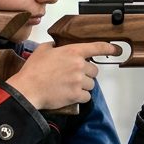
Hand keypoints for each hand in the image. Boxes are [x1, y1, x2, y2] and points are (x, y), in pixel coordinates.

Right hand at [6, 41, 120, 110]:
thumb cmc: (33, 71)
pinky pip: (87, 96)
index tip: (116, 49)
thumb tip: (57, 46)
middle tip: (73, 77)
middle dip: (86, 74)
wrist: (28, 89)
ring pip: (91, 84)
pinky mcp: (76, 95)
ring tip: (69, 86)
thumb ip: (54, 46)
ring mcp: (79, 81)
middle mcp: (79, 65)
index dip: (109, 48)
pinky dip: (81, 97)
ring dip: (84, 86)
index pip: (97, 47)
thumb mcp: (42, 50)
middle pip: (94, 71)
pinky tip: (70, 95)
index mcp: (72, 52)